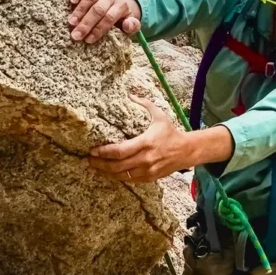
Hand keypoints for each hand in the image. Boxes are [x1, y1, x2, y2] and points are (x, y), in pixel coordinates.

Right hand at [69, 0, 141, 44]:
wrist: (116, 6)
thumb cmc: (120, 20)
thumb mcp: (129, 26)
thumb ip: (132, 27)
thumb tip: (128, 25)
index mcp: (122, 6)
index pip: (110, 17)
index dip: (99, 29)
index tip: (89, 40)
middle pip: (98, 9)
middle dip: (87, 23)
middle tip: (76, 35)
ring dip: (80, 11)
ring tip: (71, 23)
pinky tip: (72, 1)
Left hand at [90, 106, 232, 183]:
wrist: (186, 150)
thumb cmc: (170, 132)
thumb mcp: (159, 115)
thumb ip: (145, 104)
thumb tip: (131, 94)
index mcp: (145, 143)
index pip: (119, 151)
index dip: (104, 152)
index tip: (93, 150)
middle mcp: (145, 159)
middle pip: (117, 166)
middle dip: (100, 164)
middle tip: (89, 160)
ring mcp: (148, 170)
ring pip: (122, 176)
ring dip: (106, 173)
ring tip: (95, 168)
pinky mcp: (150, 178)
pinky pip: (130, 180)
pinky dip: (118, 177)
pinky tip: (110, 174)